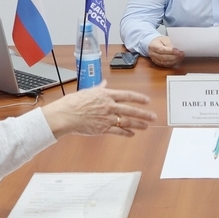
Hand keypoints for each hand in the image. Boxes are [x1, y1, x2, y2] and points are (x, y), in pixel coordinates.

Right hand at [41, 81, 155, 137]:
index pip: (127, 96)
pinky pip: (118, 131)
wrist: (65, 115)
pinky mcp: (103, 129)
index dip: (139, 98)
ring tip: (146, 126)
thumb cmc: (73, 102)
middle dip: (144, 114)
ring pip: (127, 122)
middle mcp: (109, 106)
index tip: (147, 101)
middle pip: (131, 110)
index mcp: (106, 95)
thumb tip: (105, 83)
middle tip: (153, 116)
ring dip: (138, 124)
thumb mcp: (88, 91)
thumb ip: (99, 88)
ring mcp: (107, 118)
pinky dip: (126, 133)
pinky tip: (132, 134)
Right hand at [148, 36, 184, 67]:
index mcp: (153, 46)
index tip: (177, 51)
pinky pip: (166, 65)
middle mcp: (153, 54)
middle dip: (174, 56)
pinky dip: (173, 63)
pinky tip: (178, 60)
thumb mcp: (164, 39)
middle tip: (181, 54)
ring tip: (181, 56)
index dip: (170, 51)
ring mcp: (155, 60)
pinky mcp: (159, 64)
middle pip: (163, 57)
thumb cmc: (160, 41)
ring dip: (174, 60)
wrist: (155, 44)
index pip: (161, 50)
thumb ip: (169, 44)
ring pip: (165, 62)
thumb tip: (176, 49)